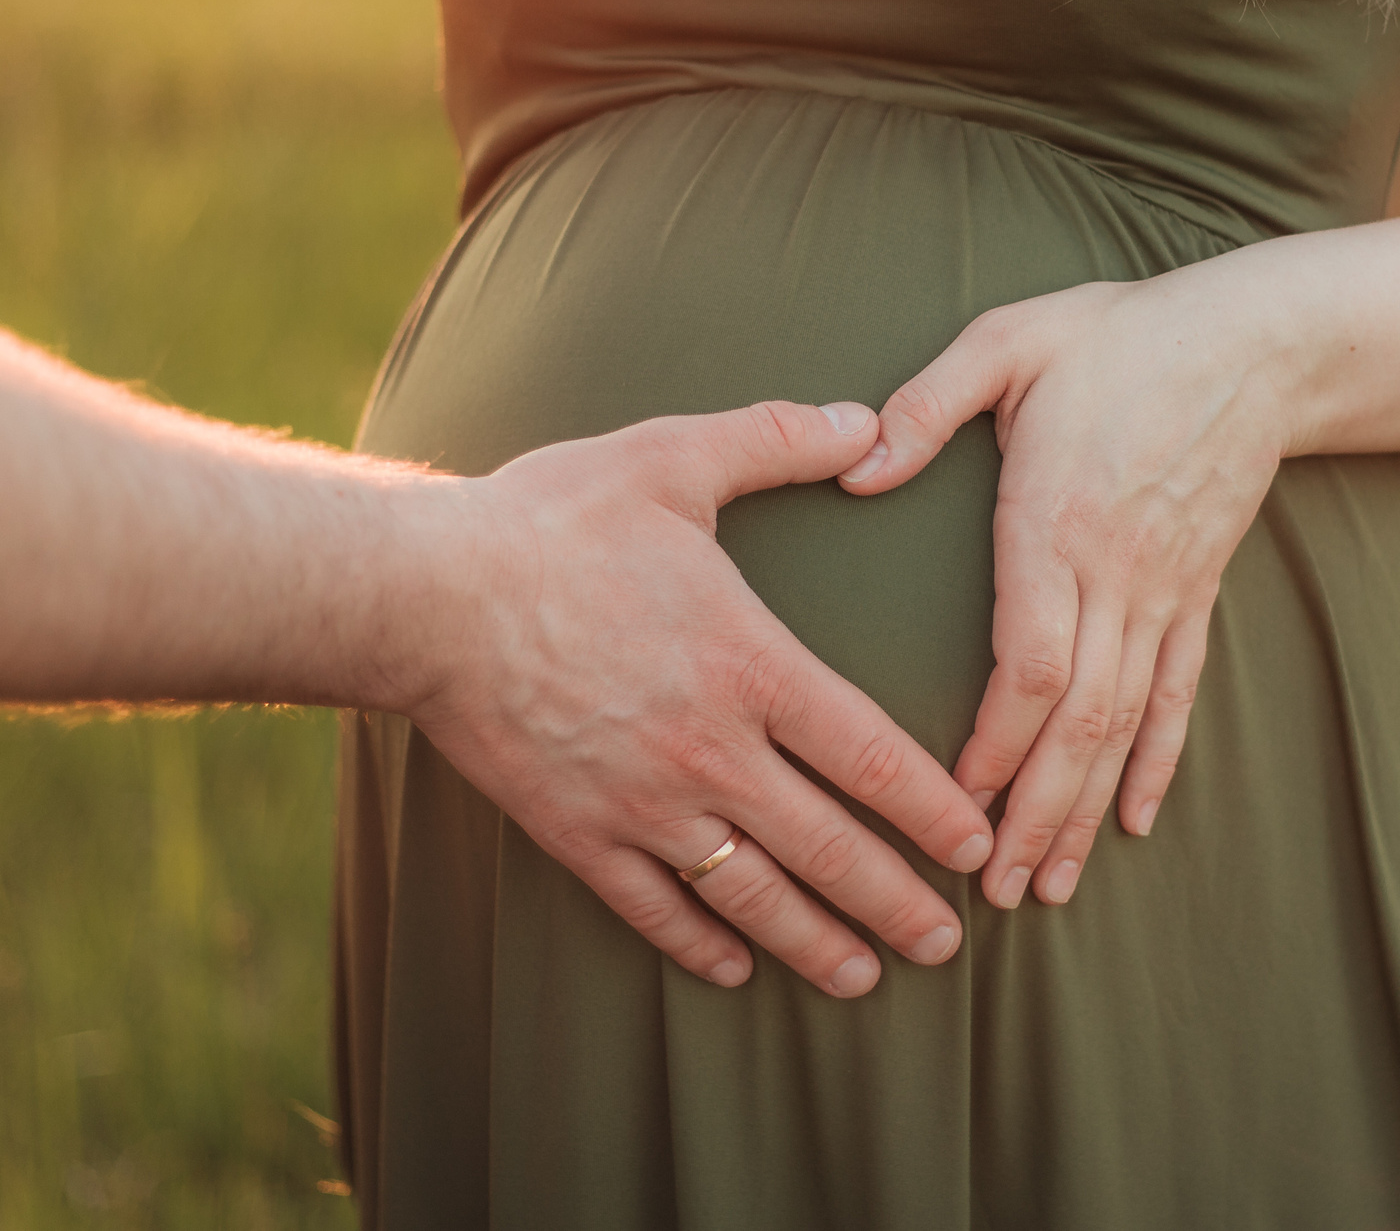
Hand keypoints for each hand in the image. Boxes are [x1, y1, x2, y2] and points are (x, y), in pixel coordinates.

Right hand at [391, 401, 994, 995]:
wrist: (424, 596)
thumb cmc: (551, 521)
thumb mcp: (672, 457)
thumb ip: (777, 439)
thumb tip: (867, 421)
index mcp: (749, 664)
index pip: (870, 756)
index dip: (933, 810)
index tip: (975, 845)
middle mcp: (709, 749)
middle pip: (828, 847)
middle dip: (895, 903)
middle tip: (948, 945)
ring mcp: (642, 802)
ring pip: (751, 894)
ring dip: (815, 944)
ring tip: (864, 978)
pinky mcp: (575, 831)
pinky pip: (652, 908)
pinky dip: (699, 943)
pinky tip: (732, 966)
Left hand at [840, 272, 1290, 908]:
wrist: (1255, 343)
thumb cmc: (1119, 336)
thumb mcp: (1010, 340)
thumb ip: (928, 403)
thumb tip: (857, 466)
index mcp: (1056, 520)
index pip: (1028, 662)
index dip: (995, 743)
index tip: (954, 801)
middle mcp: (1114, 573)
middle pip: (1074, 718)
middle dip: (1033, 811)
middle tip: (994, 889)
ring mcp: (1163, 591)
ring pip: (1123, 723)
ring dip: (1085, 808)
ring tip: (1050, 884)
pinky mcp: (1196, 593)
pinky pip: (1178, 693)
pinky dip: (1156, 762)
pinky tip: (1134, 822)